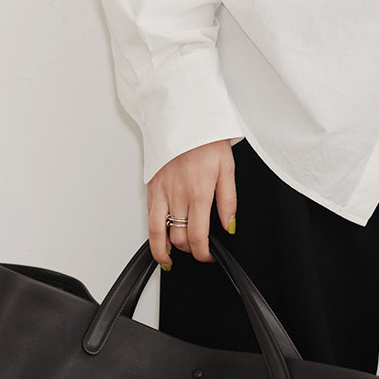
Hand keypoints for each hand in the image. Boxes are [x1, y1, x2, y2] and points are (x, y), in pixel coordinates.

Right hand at [147, 140, 236, 267]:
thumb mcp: (228, 169)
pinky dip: (153, 233)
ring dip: (163, 250)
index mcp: (199, 192)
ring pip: (157, 232)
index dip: (203, 253)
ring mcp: (161, 192)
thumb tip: (229, 226)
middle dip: (188, 251)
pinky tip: (160, 238)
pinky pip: (149, 217)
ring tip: (169, 259)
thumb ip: (228, 202)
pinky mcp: (151, 187)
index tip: (208, 255)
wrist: (184, 118)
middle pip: (178, 238)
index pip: (197, 236)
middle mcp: (177, 195)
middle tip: (197, 251)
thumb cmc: (207, 140)